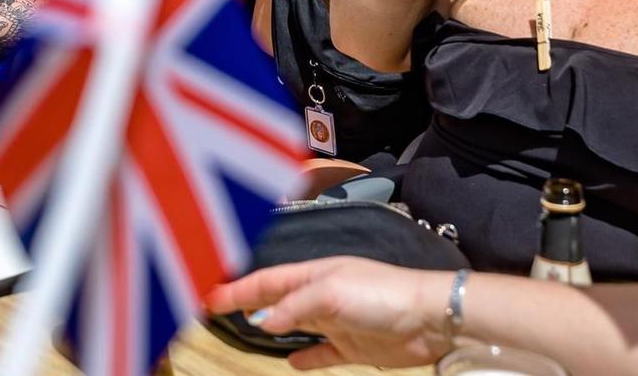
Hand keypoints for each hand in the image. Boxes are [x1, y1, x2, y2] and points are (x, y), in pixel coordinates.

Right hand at [205, 258, 455, 369]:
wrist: (429, 318)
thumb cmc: (379, 294)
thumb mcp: (330, 293)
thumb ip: (294, 306)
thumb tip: (261, 321)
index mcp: (313, 274)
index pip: (266, 281)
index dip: (237, 289)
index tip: (208, 295)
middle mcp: (320, 295)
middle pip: (275, 299)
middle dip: (247, 302)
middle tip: (216, 307)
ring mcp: (336, 321)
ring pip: (294, 323)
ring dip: (271, 325)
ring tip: (246, 329)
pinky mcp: (352, 346)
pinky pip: (321, 352)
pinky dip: (304, 357)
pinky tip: (290, 363)